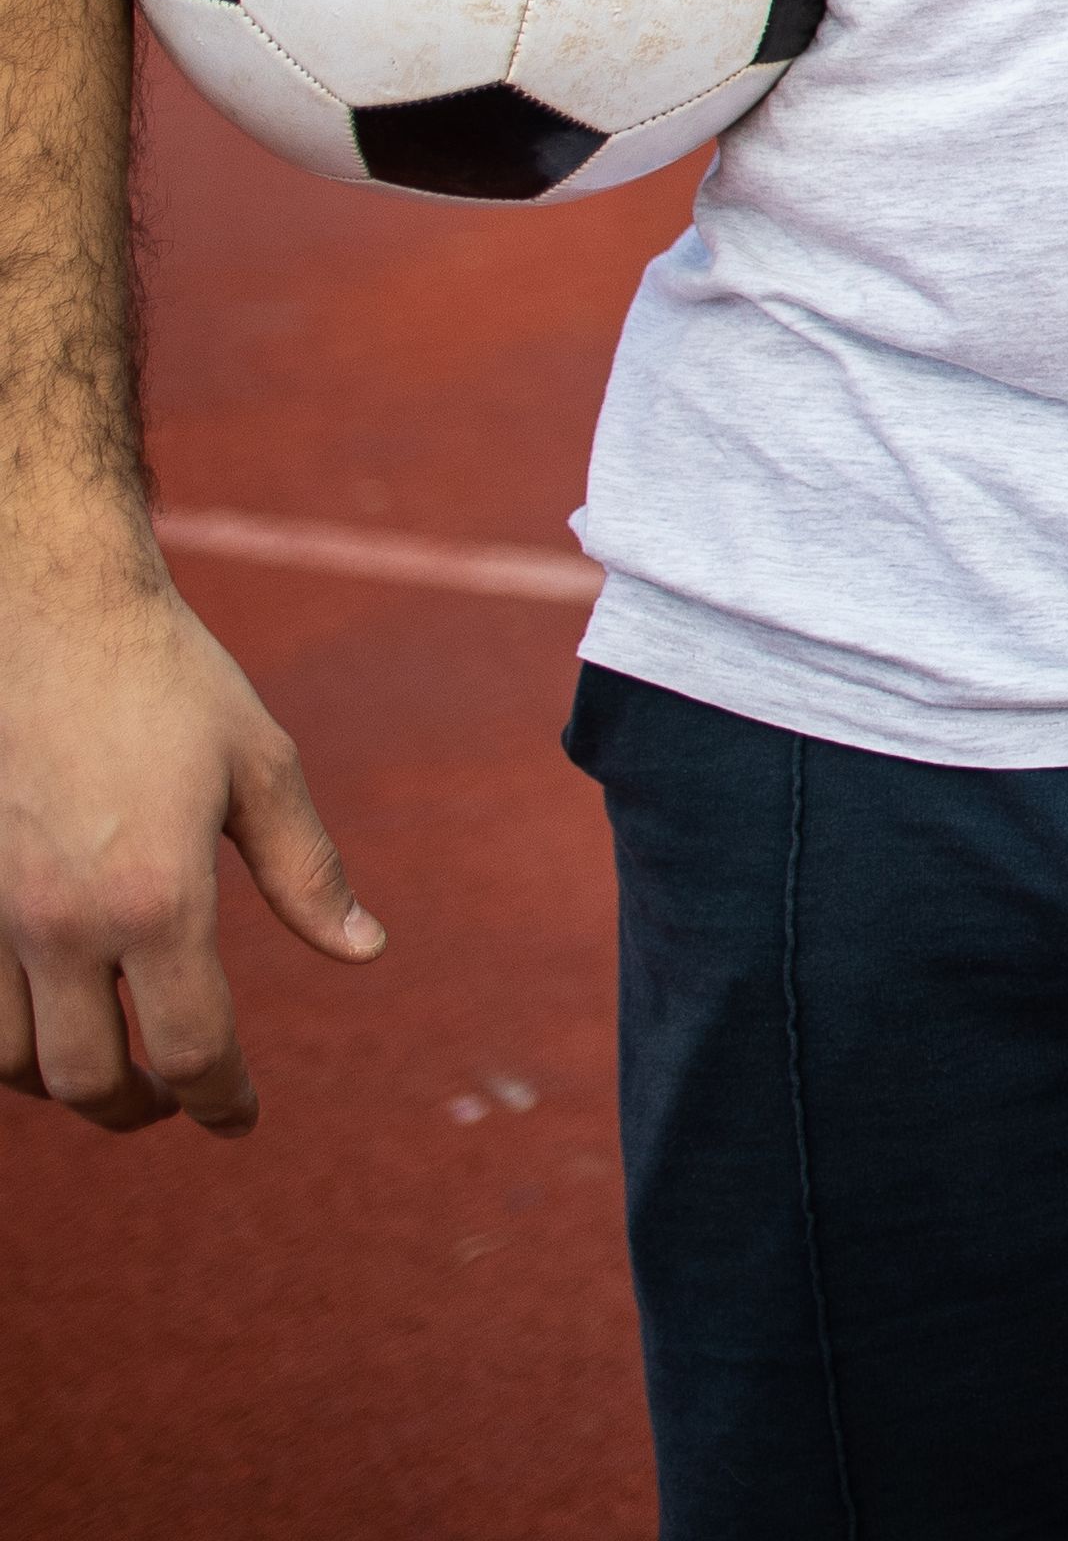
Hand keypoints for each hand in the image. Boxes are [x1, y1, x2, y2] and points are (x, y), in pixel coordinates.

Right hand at [4, 562, 382, 1133]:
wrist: (45, 619)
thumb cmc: (168, 684)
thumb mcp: (262, 768)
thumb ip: (309, 874)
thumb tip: (363, 952)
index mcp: (155, 898)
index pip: (190, 1047)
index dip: (221, 1100)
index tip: (240, 1117)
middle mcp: (60, 925)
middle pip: (87, 1081)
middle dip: (140, 1109)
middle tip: (181, 1101)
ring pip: (12, 1062)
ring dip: (66, 1085)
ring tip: (119, 1072)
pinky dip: (10, 1042)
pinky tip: (55, 1021)